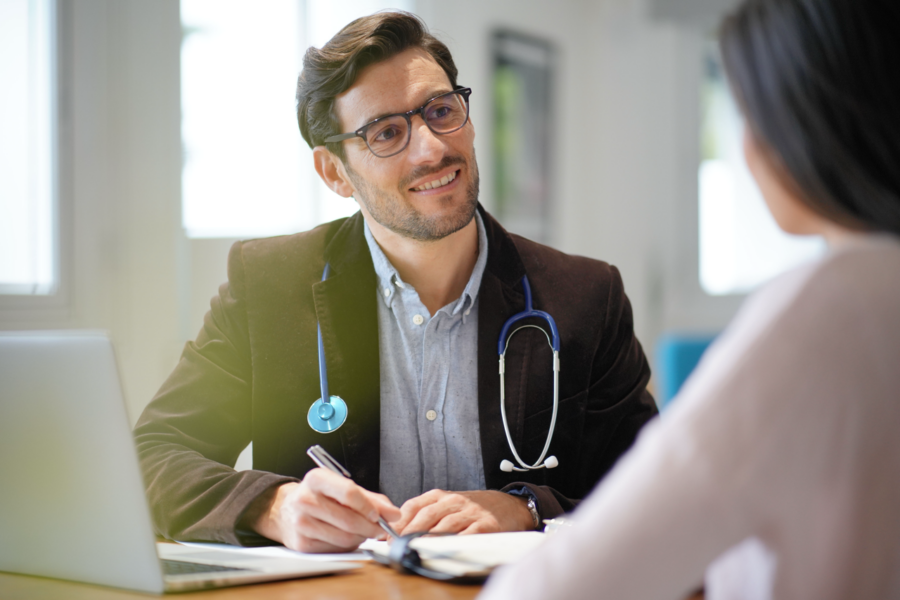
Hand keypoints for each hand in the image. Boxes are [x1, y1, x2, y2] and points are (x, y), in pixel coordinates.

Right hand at [249, 468, 400, 552]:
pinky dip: (348, 546)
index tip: (382, 515)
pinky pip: (336, 549)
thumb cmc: (319, 496)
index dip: (369, 506)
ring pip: (345, 537)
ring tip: (363, 531)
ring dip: (361, 537)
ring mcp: (301, 523)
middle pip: (349, 519)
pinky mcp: (302, 544)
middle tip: (382, 529)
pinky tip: (347, 537)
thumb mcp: (341, 487)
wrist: (285, 510)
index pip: (348, 492)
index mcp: (316, 479)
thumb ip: (370, 498)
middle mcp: (305, 499)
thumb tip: (393, 514)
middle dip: (372, 527)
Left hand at [393, 489, 533, 535]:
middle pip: (427, 515)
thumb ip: (427, 514)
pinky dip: (455, 542)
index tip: (387, 537)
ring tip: (416, 549)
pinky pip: (468, 534)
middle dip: (409, 532)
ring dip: (428, 539)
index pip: (414, 505)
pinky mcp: (486, 525)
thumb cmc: (473, 508)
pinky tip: (445, 550)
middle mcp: (454, 501)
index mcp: (441, 495)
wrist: (508, 505)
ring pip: (445, 525)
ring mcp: (471, 512)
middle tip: (398, 546)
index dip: (399, 522)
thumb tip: (398, 533)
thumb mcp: (448, 505)